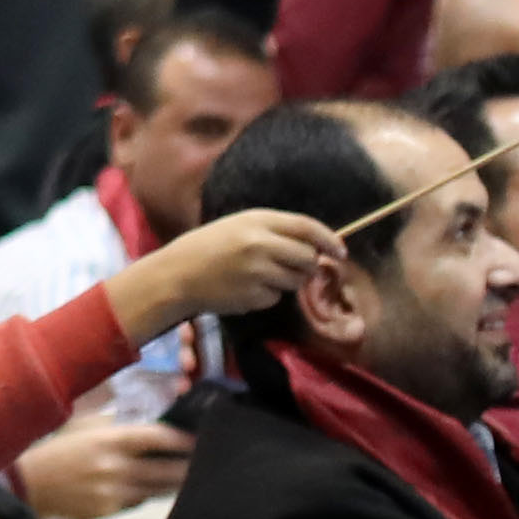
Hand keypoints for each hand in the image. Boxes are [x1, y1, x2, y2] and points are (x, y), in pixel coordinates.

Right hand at [15, 418, 192, 518]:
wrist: (29, 483)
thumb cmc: (58, 449)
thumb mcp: (85, 427)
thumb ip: (117, 428)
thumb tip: (151, 430)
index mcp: (110, 439)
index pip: (158, 438)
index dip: (183, 440)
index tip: (197, 441)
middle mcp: (116, 466)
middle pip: (166, 470)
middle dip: (187, 468)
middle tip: (203, 464)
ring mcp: (114, 492)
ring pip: (157, 491)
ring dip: (172, 485)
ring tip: (186, 480)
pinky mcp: (109, 512)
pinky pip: (137, 504)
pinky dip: (144, 498)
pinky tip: (148, 493)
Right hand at [110, 204, 339, 344]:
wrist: (177, 274)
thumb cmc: (208, 247)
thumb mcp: (239, 227)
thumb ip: (274, 232)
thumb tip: (316, 246)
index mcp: (255, 220)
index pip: (306, 227)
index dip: (328, 239)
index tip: (341, 250)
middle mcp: (259, 243)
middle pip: (308, 258)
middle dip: (308, 266)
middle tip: (293, 268)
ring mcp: (257, 271)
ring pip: (296, 281)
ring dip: (286, 282)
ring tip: (258, 276)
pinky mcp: (253, 295)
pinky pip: (276, 298)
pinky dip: (266, 296)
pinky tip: (244, 289)